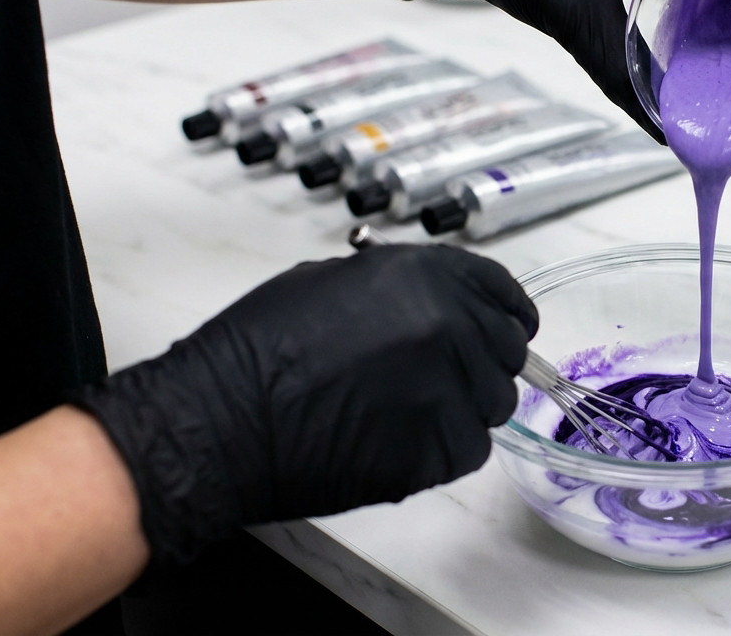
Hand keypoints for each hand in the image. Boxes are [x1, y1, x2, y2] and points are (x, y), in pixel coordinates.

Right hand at [70, 244, 536, 565]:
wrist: (220, 421)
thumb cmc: (258, 349)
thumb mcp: (332, 281)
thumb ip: (401, 287)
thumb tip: (437, 301)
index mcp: (426, 278)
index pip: (500, 291)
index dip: (507, 311)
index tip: (510, 325)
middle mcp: (449, 328)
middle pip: (505, 351)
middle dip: (482, 361)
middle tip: (446, 376)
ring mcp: (448, 391)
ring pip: (491, 403)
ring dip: (464, 406)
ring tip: (408, 411)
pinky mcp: (437, 451)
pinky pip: (468, 449)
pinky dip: (444, 449)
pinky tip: (399, 441)